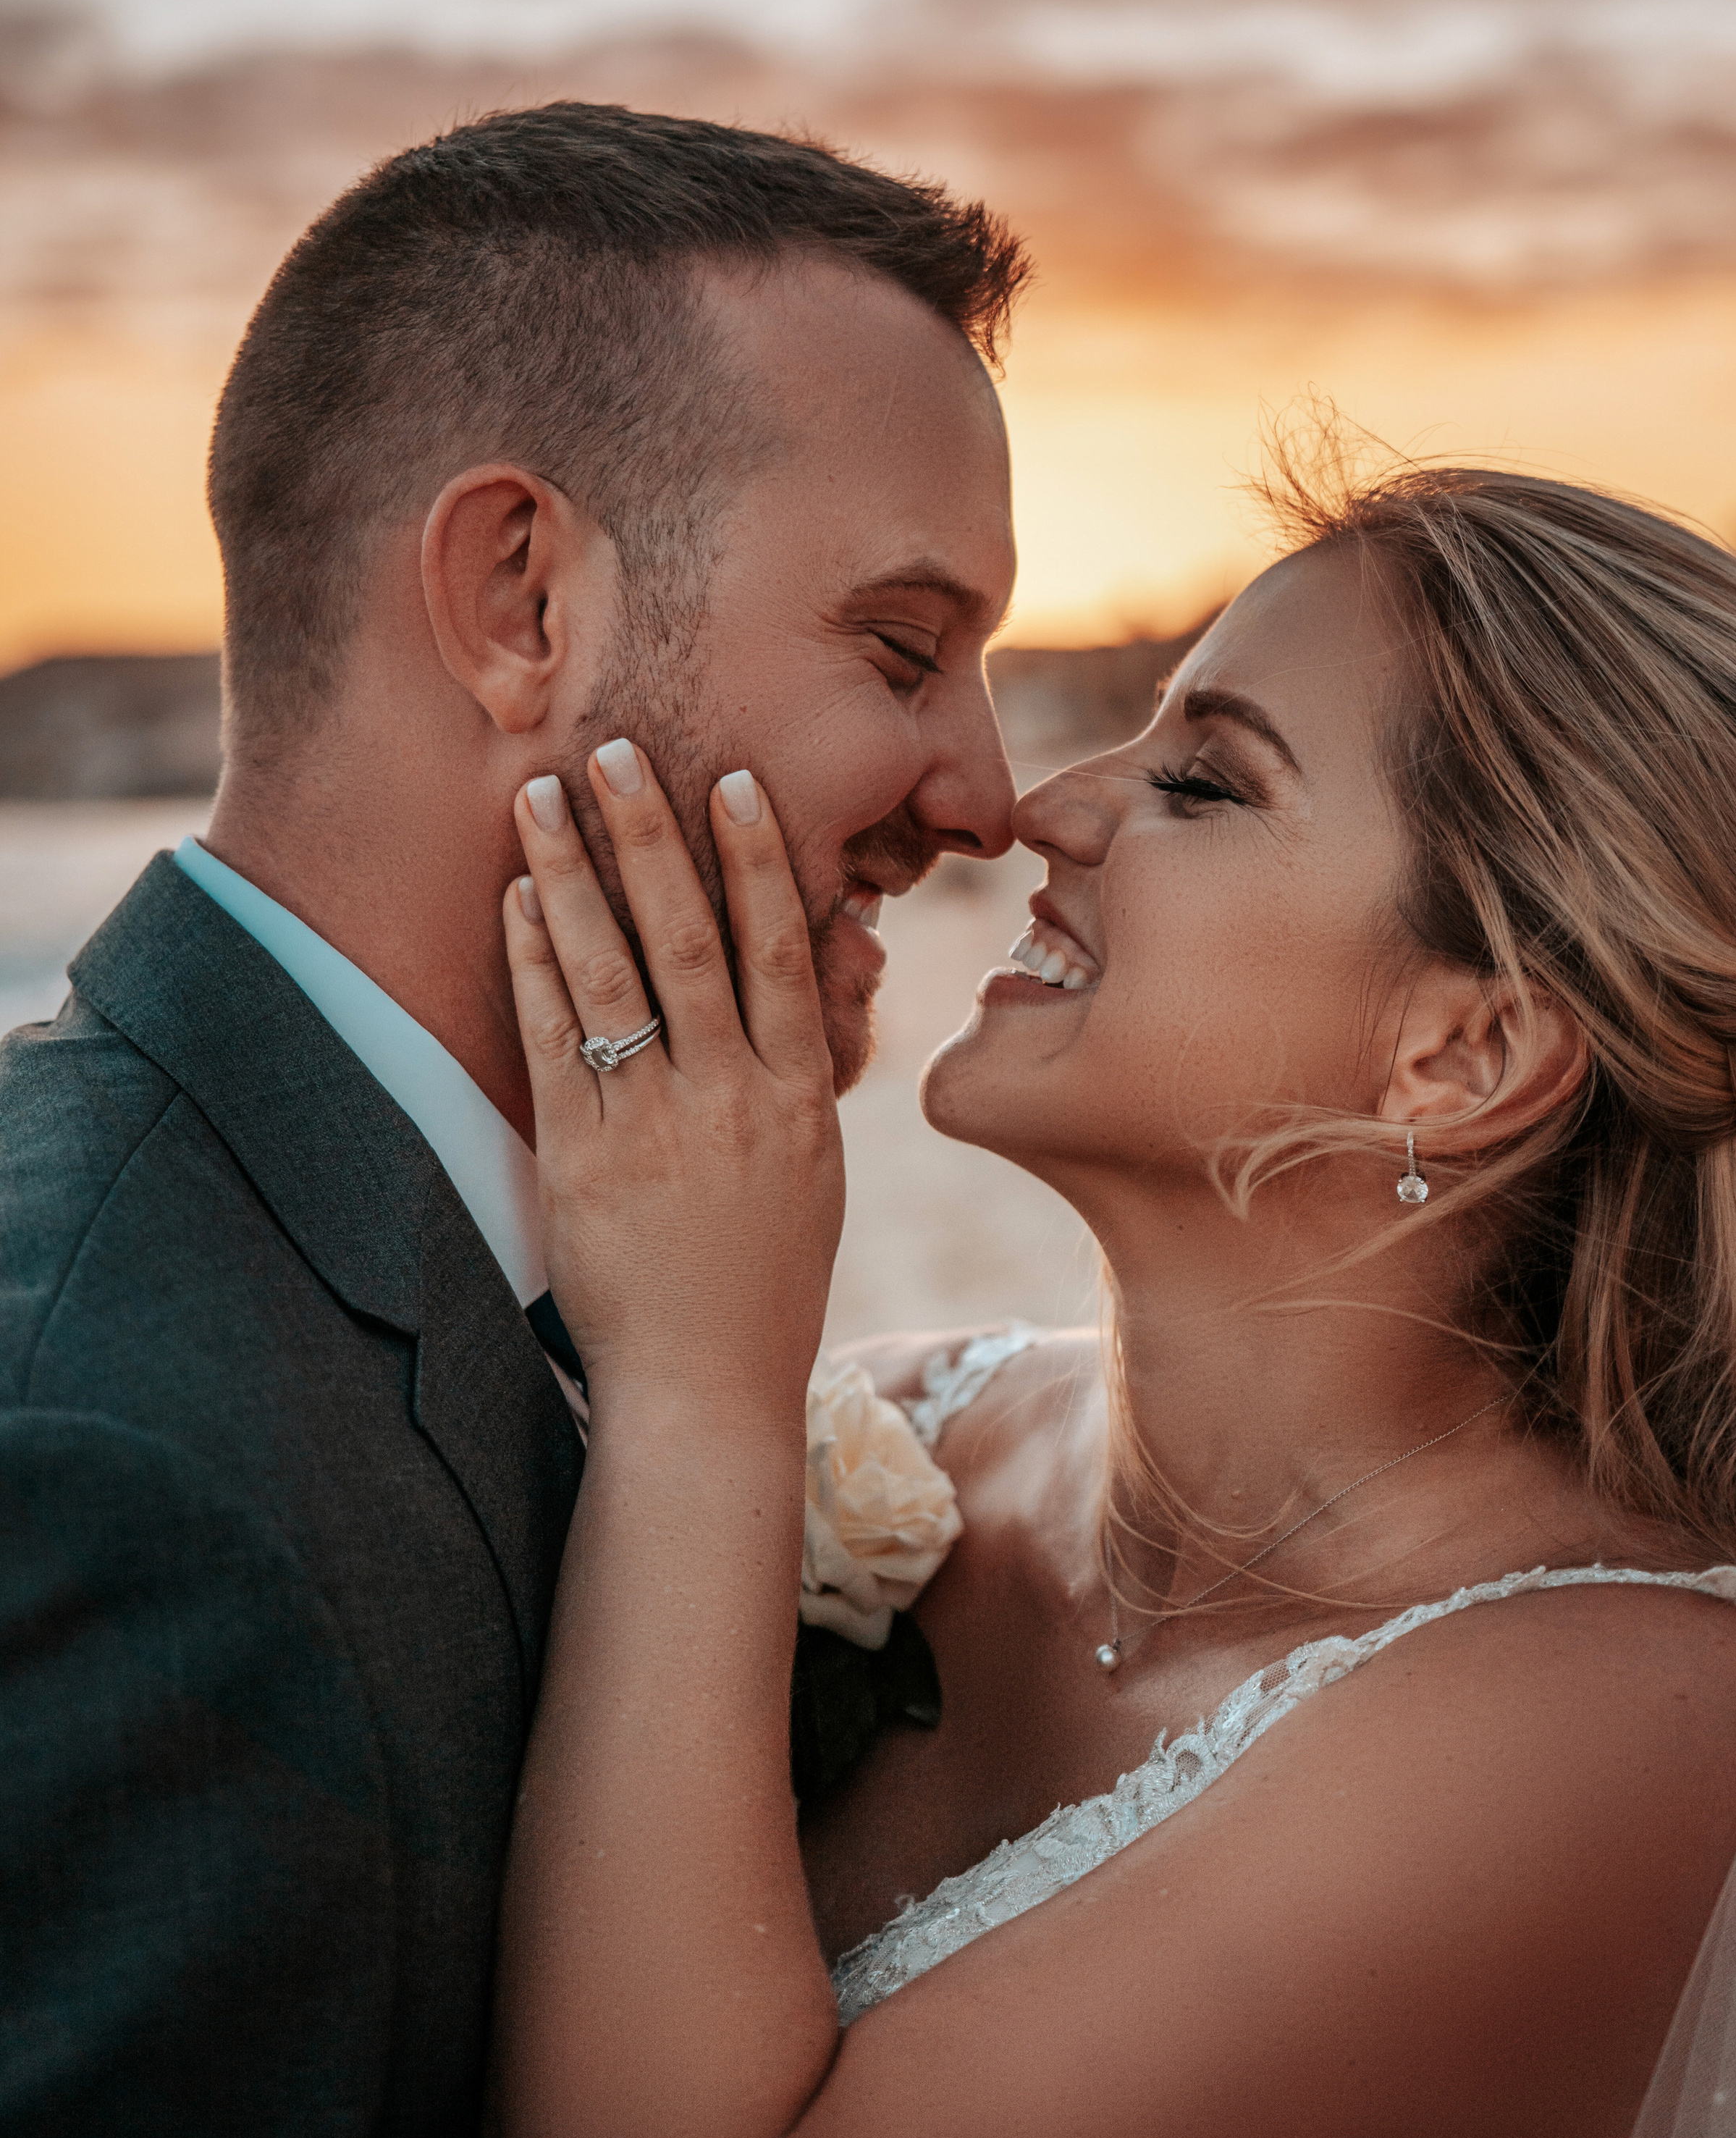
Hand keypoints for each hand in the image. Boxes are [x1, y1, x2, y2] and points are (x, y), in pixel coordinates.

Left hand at [503, 743, 844, 1417]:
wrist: (708, 1388)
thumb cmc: (767, 1278)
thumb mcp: (815, 1167)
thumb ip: (803, 1066)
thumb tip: (817, 966)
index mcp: (797, 1095)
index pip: (778, 950)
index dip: (756, 859)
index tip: (731, 781)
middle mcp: (730, 1097)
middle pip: (691, 939)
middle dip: (648, 837)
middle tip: (614, 749)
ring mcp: (654, 1126)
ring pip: (614, 974)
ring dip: (574, 875)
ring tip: (542, 797)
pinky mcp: (583, 1159)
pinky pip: (555, 1041)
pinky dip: (535, 964)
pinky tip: (518, 902)